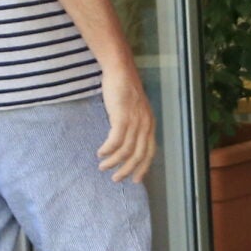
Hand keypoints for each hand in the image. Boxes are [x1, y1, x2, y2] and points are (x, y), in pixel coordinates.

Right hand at [94, 65, 156, 184]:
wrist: (120, 71)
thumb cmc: (125, 88)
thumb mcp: (135, 109)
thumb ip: (134, 124)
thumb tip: (127, 142)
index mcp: (150, 124)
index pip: (150, 152)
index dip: (143, 168)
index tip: (135, 180)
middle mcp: (145, 125)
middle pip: (138, 155)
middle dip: (127, 170)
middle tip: (116, 179)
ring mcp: (134, 121)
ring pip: (125, 150)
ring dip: (113, 161)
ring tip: (103, 167)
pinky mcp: (122, 117)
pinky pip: (115, 141)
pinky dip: (107, 150)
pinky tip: (100, 153)